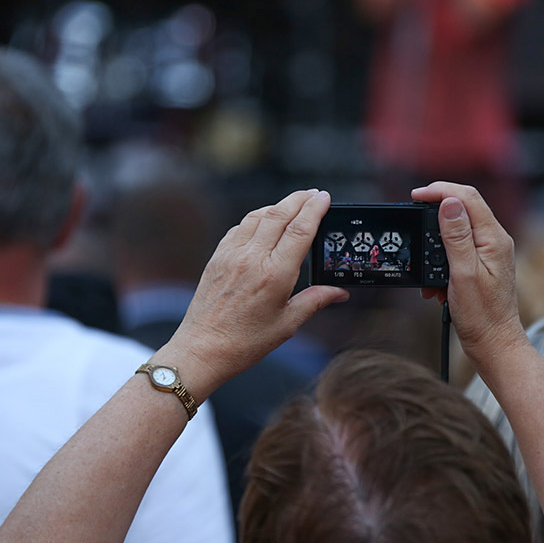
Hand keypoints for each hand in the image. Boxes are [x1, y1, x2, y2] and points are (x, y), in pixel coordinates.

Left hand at [152, 190, 348, 401]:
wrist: (203, 349)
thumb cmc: (245, 342)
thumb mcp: (287, 324)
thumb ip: (315, 301)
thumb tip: (340, 292)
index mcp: (275, 274)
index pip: (300, 230)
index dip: (314, 209)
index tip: (325, 198)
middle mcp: (252, 258)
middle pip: (279, 215)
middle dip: (299, 200)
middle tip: (313, 193)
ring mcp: (231, 255)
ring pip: (257, 216)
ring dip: (277, 206)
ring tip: (292, 204)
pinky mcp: (217, 257)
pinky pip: (239, 228)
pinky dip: (255, 219)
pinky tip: (263, 222)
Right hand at [412, 182, 528, 365]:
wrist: (494, 344)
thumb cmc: (482, 315)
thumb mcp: (463, 273)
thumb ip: (457, 236)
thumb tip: (449, 203)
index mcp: (494, 238)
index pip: (467, 197)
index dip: (440, 191)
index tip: (416, 196)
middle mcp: (495, 240)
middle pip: (464, 208)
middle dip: (436, 213)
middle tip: (413, 218)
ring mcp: (490, 252)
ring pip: (458, 230)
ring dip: (436, 243)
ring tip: (426, 265)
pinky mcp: (482, 264)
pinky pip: (459, 250)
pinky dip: (442, 261)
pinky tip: (435, 282)